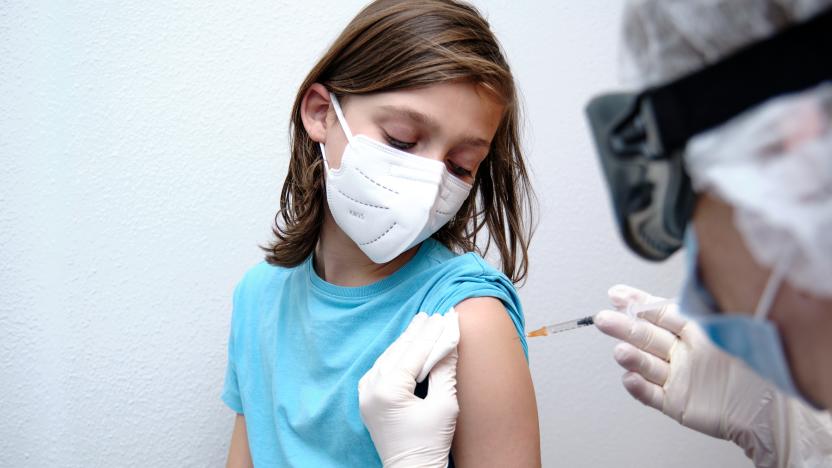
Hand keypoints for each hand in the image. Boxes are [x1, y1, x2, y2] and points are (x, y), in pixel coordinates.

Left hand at [358, 310, 459, 467]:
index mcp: (388, 390)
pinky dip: (394, 356)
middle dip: (418, 333)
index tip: (446, 316)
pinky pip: (380, 369)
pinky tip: (405, 346)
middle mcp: (371, 389)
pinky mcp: (367, 400)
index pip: (415, 352)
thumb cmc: (430, 443)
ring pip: (387, 357)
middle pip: (398, 351)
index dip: (433, 333)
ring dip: (405, 341)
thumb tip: (450, 341)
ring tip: (422, 324)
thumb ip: (445, 370)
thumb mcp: (445, 405)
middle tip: (434, 315)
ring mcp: (365, 394)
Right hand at [594, 284, 831, 467]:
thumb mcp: (726, 326)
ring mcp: (678, 377)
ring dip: (631, 357)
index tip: (617, 294)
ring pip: (646, 364)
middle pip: (646, 336)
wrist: (773, 409)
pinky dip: (638, 387)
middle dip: (623, 326)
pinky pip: (651, 395)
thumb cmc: (757, 364)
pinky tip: (629, 378)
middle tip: (604, 319)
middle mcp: (683, 353)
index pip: (659, 312)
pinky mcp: (677, 402)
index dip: (637, 303)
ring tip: (620, 351)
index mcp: (694, 331)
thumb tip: (681, 280)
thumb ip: (699, 307)